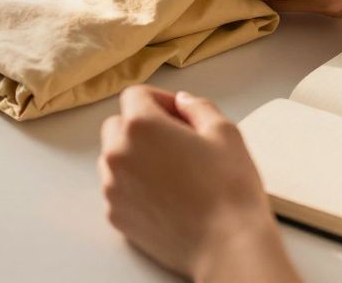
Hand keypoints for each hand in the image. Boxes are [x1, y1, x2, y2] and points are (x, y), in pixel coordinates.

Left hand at [100, 86, 295, 281]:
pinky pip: (117, 189)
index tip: (177, 114)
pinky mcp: (116, 215)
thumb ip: (197, 107)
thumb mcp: (225, 132)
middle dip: (142, 127)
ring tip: (171, 172)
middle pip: (118, 126)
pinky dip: (133, 187)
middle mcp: (118, 153)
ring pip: (114, 158)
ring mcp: (112, 187)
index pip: (135, 96)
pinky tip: (164, 196)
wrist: (227, 245)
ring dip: (134, 156)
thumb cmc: (229, 189)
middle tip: (175, 142)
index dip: (159, 100)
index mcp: (141, 126)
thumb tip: (182, 102)